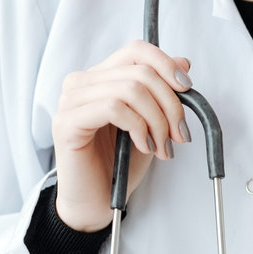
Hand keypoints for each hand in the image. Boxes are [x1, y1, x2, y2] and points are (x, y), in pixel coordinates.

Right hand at [52, 41, 192, 231]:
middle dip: (170, 104)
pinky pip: (113, 107)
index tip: (186, 88)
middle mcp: (82, 82)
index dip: (166, 64)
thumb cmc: (119, 164)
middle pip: (139, 71)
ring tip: (162, 147)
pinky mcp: (66, 122)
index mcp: (101, 77)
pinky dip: (137, 126)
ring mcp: (71, 100)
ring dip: (157, 120)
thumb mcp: (150, 122)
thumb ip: (161, 91)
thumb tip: (183, 62)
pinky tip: (142, 145)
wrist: (96, 203)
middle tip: (179, 134)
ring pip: (130, 89)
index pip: (136, 50)